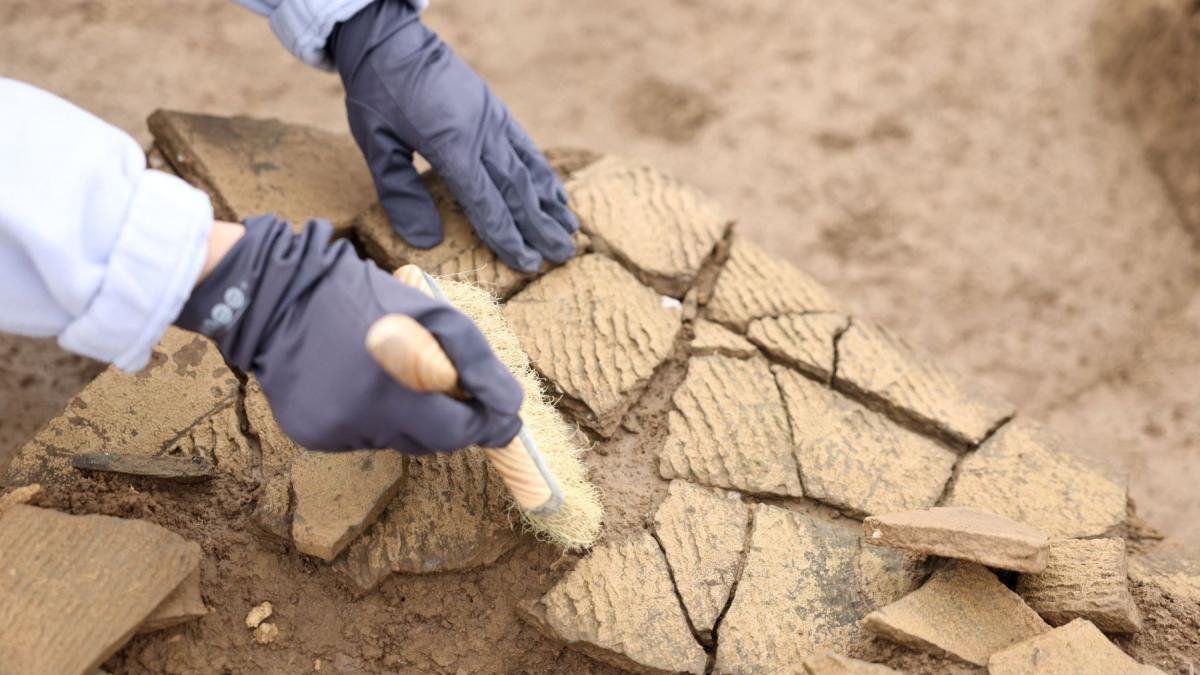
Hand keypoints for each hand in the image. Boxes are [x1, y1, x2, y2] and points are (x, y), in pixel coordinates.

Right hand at [175, 214, 522, 452]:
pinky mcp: (312, 434)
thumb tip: (510, 406)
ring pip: (397, 440)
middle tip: (448, 385)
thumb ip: (476, 362)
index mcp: (397, 389)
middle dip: (448, 419)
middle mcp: (364, 422)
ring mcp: (335, 432)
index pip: (460, 433)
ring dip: (408, 416)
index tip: (503, 417)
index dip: (487, 426)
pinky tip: (356, 382)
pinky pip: (362, 436)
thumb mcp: (433, 314)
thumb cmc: (365, 298)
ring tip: (392, 373)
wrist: (277, 297)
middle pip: (431, 442)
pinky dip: (370, 416)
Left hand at [329, 0, 578, 272]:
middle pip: (516, 192)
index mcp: (450, 146)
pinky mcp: (497, 110)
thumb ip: (400, 194)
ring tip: (570, 232)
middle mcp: (481, 135)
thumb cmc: (377, 93)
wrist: (391, 39)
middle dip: (540, 229)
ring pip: (528, 170)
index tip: (526, 264)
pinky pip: (526, 147)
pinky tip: (557, 194)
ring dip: (550, 204)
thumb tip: (425, 241)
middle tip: (561, 257)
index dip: (507, 237)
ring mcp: (493, 121)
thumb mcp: (375, 144)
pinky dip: (544, 173)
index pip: (486, 203)